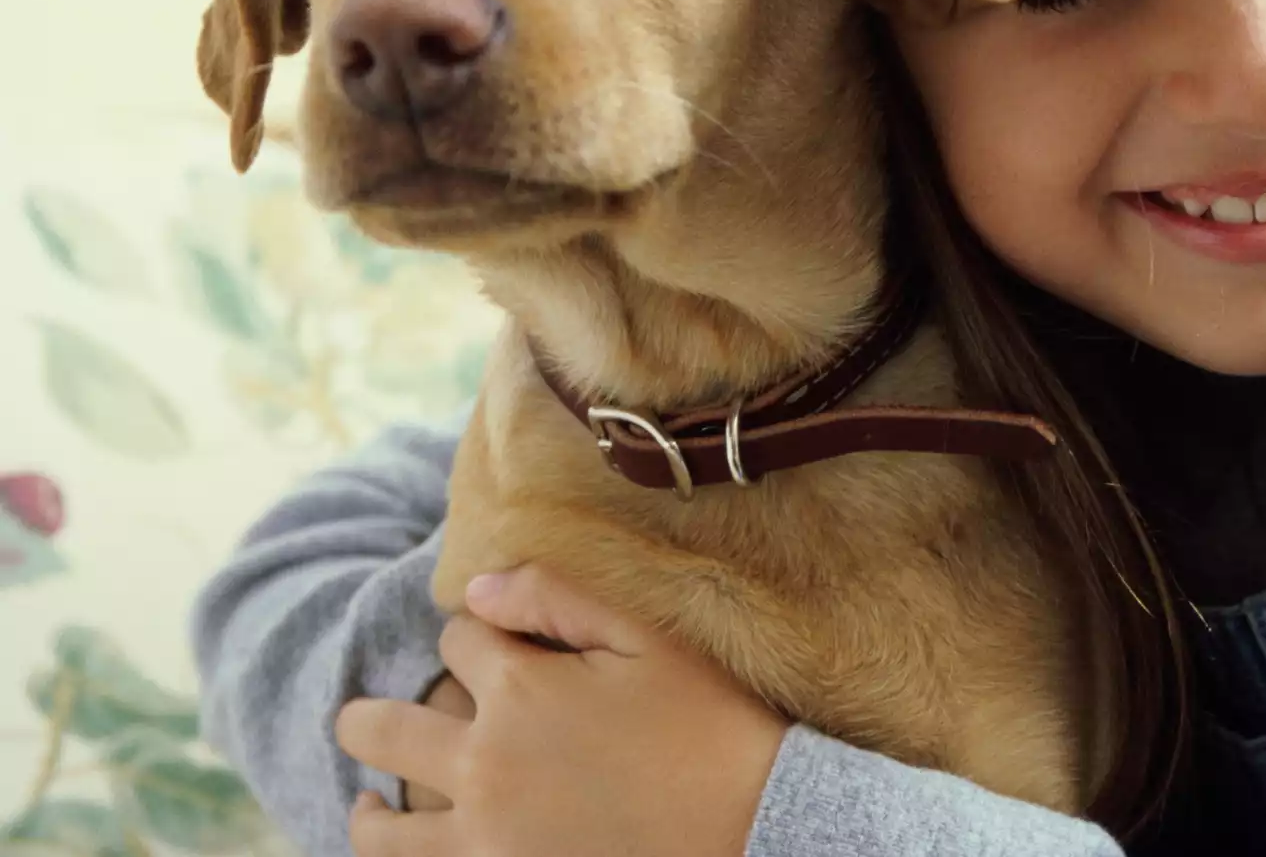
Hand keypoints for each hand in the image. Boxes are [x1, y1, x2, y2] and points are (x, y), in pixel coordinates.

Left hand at [336, 567, 789, 856]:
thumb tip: (477, 587)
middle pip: (383, 729)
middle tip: (356, 719)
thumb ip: (558, 598)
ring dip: (368, 806)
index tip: (496, 643)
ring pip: (383, 828)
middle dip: (366, 716)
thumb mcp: (648, 639)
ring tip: (367, 801)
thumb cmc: (712, 726)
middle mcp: (484, 765)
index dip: (475, 632)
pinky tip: (415, 846)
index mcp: (519, 690)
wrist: (756, 828)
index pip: (457, 639)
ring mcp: (486, 840)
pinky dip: (410, 856)